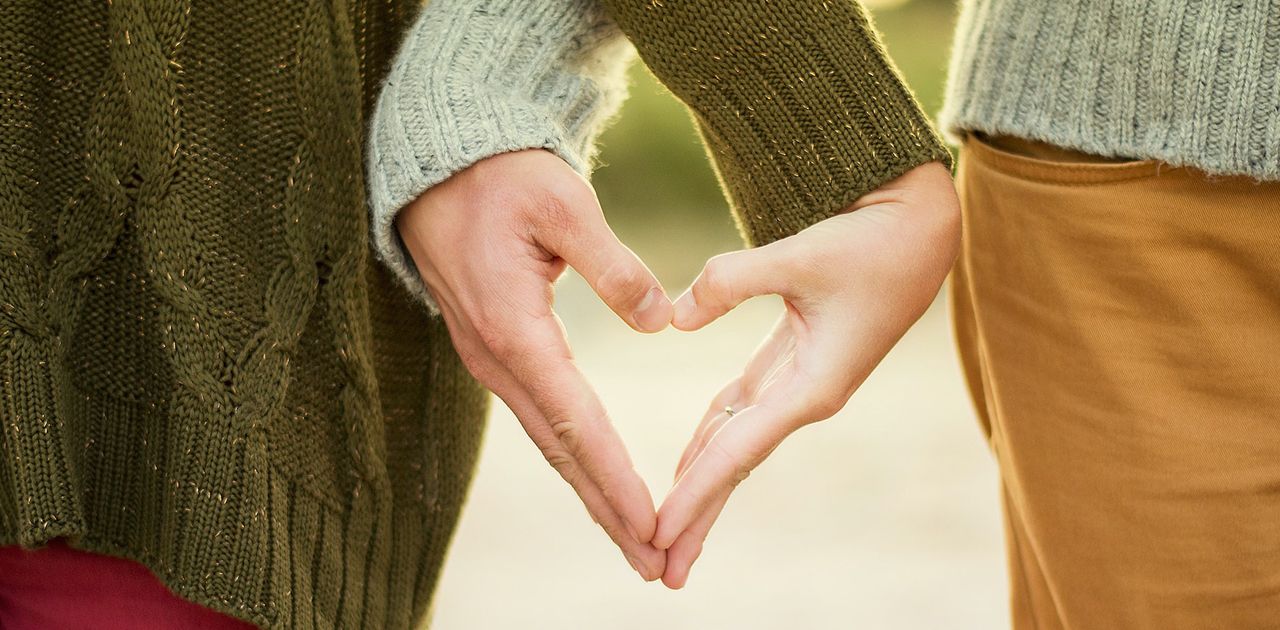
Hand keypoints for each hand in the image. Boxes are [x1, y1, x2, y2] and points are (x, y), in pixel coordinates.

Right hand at [395, 149, 673, 579]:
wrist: (437, 166)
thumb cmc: (502, 177)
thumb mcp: (563, 203)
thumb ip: (613, 265)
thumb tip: (660, 321)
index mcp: (514, 328)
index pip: (575, 420)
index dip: (615, 477)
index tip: (651, 523)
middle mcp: (496, 357)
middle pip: (560, 450)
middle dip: (607, 510)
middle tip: (652, 563)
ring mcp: (490, 358)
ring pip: (549, 440)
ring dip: (591, 492)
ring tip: (634, 539)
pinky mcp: (495, 350)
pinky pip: (540, 416)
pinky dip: (572, 457)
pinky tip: (596, 479)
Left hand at [654, 161, 960, 587]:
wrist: (920, 228)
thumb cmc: (871, 242)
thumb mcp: (802, 254)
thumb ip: (732, 281)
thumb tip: (673, 318)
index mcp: (813, 386)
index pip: (738, 451)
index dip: (695, 494)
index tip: (657, 533)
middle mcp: (806, 396)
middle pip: (736, 466)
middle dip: (698, 517)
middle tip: (660, 570)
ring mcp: (801, 383)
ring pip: (737, 443)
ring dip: (702, 486)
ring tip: (667, 531)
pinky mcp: (795, 361)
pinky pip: (742, 412)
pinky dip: (712, 437)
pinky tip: (687, 462)